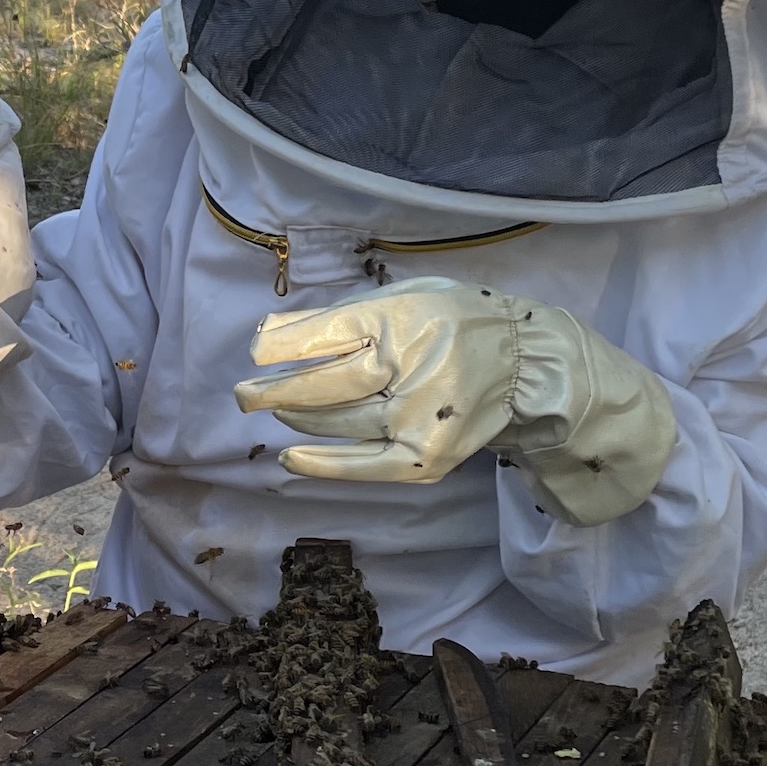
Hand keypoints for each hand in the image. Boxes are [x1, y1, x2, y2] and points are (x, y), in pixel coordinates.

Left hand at [234, 278, 529, 481]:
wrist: (523, 366)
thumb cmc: (453, 324)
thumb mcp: (402, 299)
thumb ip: (338, 316)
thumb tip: (269, 333)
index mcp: (403, 320)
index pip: (330, 334)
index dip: (285, 344)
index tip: (256, 350)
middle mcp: (410, 370)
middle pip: (327, 383)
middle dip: (275, 389)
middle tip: (243, 394)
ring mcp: (418, 419)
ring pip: (339, 422)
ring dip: (298, 418)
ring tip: (273, 410)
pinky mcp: (425, 457)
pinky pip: (363, 466)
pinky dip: (322, 464)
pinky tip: (290, 458)